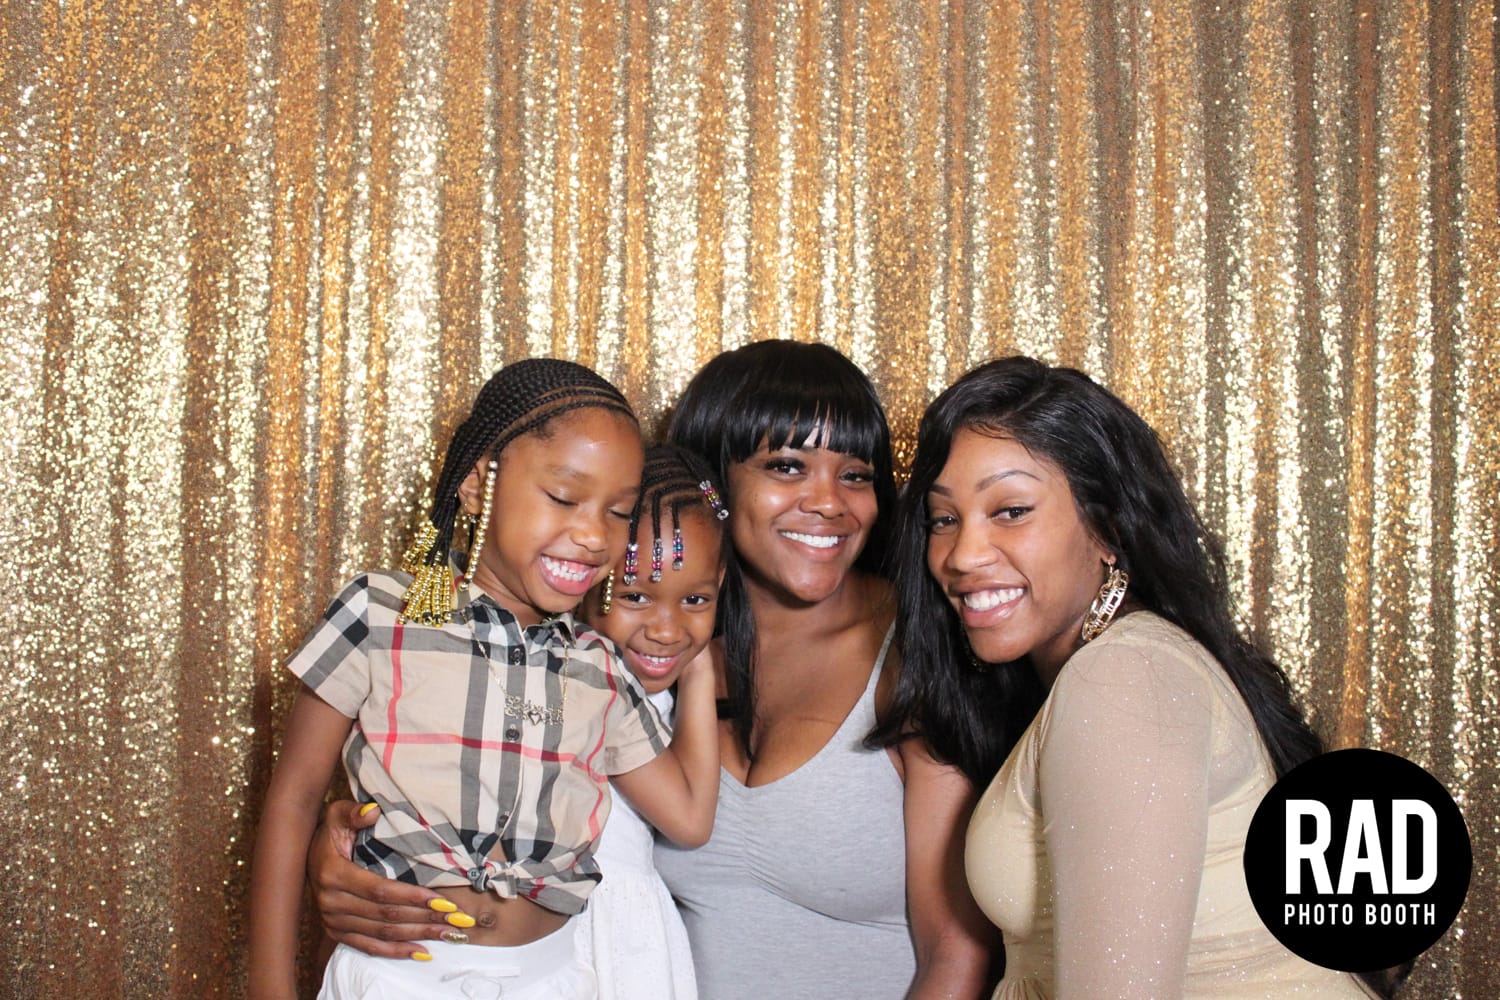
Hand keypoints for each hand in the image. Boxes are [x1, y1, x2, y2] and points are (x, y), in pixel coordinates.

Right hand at [306, 801, 468, 957]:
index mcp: (334, 874)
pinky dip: (396, 951)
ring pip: (382, 933)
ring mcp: (333, 921)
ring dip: (417, 935)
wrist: (306, 855)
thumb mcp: (338, 814)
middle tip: (456, 921)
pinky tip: (421, 952)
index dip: (412, 897)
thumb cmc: (332, 832)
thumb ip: (354, 812)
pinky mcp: (336, 933)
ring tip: (448, 934)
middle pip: (386, 915)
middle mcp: (331, 902)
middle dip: (424, 918)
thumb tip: (373, 811)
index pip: (380, 891)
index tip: (443, 901)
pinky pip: (368, 947)